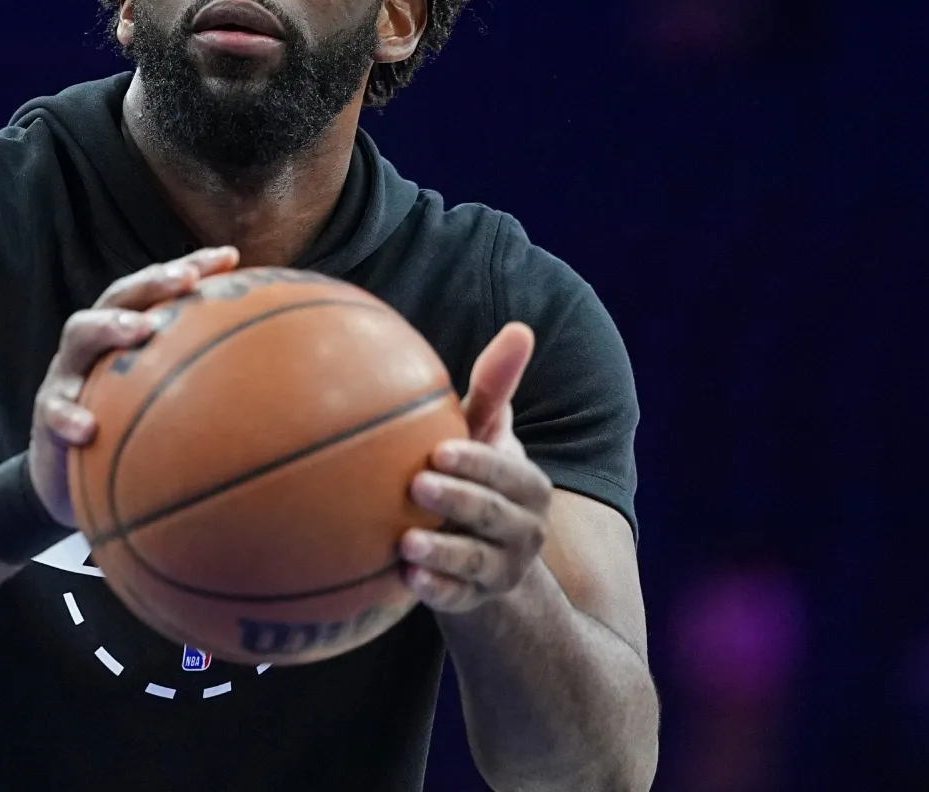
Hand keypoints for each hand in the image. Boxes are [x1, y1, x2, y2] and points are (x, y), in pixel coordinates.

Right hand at [28, 246, 239, 525]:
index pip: (158, 288)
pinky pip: (53, 412)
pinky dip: (69, 416)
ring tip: (139, 332)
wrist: (64, 478)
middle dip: (153, 282)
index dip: (190, 267)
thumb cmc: (125, 429)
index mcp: (126, 332)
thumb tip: (282, 392)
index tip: (230, 257)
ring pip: (79, 334)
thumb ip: (204, 387)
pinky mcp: (46, 414)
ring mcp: (66, 373)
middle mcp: (96, 343)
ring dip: (110, 327)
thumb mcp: (163, 404)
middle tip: (187, 281)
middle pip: (119, 295)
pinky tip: (88, 430)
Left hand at [400, 322, 552, 614]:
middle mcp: (523, 530)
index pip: (506, 472)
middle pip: (493, 515)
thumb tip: (521, 328)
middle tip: (416, 485)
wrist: (486, 556)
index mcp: (527, 486)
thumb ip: (496, 388)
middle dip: (459, 501)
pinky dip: (433, 591)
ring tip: (405, 544)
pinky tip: (402, 580)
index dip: (477, 464)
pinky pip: (454, 600)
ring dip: (442, 553)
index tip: (439, 450)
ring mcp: (499, 569)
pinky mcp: (472, 600)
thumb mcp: (486, 436)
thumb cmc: (477, 476)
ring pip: (474, 562)